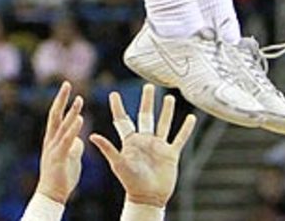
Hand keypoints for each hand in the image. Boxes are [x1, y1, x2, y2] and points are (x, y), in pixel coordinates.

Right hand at [34, 81, 85, 204]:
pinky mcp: (59, 157)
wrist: (52, 195)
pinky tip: (80, 119)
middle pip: (55, 115)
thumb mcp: (70, 158)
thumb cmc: (61, 178)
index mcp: (53, 139)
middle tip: (67, 83)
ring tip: (80, 99)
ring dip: (71, 112)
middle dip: (61, 99)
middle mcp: (51, 140)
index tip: (66, 88)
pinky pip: (66, 140)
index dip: (61, 101)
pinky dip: (73, 128)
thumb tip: (79, 139)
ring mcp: (53, 148)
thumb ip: (74, 147)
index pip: (56, 116)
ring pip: (62, 126)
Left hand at [89, 84, 196, 207]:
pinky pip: (180, 138)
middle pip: (146, 116)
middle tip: (148, 86)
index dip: (118, 107)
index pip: (123, 120)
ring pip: (164, 123)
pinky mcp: (171, 154)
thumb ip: (108, 149)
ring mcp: (158, 146)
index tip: (113, 94)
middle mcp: (145, 140)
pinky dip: (186, 128)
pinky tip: (192, 117)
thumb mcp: (119, 164)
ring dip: (167, 111)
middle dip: (147, 101)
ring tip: (169, 97)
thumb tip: (92, 136)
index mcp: (130, 141)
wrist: (147, 198)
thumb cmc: (130, 182)